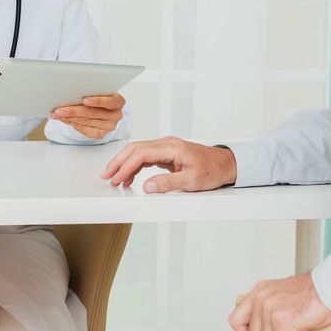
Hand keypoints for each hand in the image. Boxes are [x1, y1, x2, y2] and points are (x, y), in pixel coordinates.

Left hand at [51, 93, 124, 139]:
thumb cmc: (102, 98)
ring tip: (58, 114)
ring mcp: (109, 126)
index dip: (97, 101)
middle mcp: (115, 115)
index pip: (109, 102)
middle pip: (93, 113)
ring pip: (86, 122)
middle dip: (74, 111)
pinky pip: (85, 130)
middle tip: (60, 109)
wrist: (107, 111)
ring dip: (69, 118)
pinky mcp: (101, 134)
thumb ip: (92, 92)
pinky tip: (65, 120)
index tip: (84, 100)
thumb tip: (72, 92)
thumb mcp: (101, 91)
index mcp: (118, 102)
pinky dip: (73, 124)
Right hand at [101, 136, 236, 192]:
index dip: (126, 166)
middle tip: (106, 177)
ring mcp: (165, 147)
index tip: (116, 179)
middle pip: (135, 148)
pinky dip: (134, 166)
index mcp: (171, 147)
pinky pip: (145, 156)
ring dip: (124, 164)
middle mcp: (166, 143)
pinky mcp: (166, 153)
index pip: (141, 153)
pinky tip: (129, 177)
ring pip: (138, 151)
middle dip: (118, 162)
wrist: (224, 164)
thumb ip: (168, 183)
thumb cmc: (211, 170)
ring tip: (114, 179)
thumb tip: (147, 186)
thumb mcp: (191, 181)